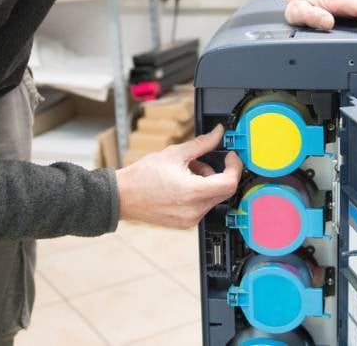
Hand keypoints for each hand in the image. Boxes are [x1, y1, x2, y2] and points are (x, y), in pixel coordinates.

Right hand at [115, 124, 242, 227]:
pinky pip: (202, 207)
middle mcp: (195, 210)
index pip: (230, 183)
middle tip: (200, 162)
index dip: (234, 167)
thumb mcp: (175, 154)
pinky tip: (181, 185)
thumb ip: (202, 144)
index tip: (230, 157)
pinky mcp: (185, 224)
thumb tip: (217, 133)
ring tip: (184, 173)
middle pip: (223, 191)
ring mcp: (190, 220)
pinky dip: (198, 193)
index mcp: (194, 192)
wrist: (122, 197)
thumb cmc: (142, 177)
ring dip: (206, 183)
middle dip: (217, 173)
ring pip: (212, 198)